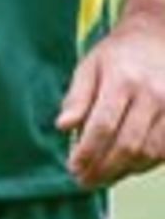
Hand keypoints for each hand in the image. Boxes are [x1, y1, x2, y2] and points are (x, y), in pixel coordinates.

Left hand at [56, 13, 164, 187]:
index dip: (88, 152)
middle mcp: (151, 95)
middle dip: (104, 168)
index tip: (73, 168)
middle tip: (85, 181)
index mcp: (122, 80)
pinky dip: (146, 165)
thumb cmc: (117, 54)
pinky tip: (127, 167)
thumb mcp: (89, 66)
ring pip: (150, 152)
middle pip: (128, 144)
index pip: (103, 125)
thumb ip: (77, 97)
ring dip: (124, 171)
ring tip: (102, 178)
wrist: (158, 37)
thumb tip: (63, 126)